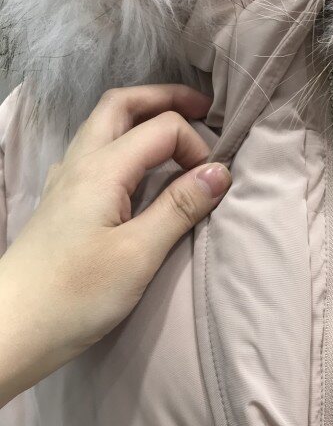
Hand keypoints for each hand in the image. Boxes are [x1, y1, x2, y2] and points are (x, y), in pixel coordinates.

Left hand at [0, 84, 230, 407]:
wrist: (16, 327)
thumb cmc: (78, 293)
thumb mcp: (139, 253)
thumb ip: (179, 208)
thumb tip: (219, 172)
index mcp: (101, 169)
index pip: (161, 130)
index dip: (196, 146)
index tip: (215, 184)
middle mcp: (81, 163)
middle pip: (122, 105)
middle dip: (165, 99)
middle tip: (202, 109)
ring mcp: (68, 180)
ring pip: (105, 125)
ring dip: (143, 117)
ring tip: (177, 131)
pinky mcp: (65, 201)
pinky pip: (98, 152)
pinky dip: (127, 142)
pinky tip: (139, 168)